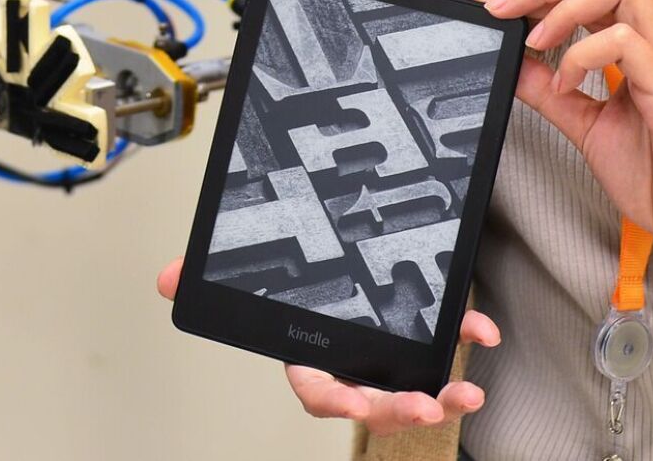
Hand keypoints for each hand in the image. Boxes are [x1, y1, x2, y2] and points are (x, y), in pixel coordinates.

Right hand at [155, 258, 494, 433]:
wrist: (334, 242)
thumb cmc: (295, 280)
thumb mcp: (252, 274)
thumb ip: (210, 277)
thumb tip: (169, 279)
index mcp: (313, 355)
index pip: (319, 390)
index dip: (335, 402)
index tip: (353, 407)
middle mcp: (354, 361)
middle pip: (375, 400)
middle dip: (400, 410)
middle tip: (427, 405)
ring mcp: (391, 351)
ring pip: (417, 387)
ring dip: (445, 397)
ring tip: (468, 395)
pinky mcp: (422, 327)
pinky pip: (447, 342)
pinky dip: (466, 337)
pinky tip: (483, 332)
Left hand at [478, 0, 652, 308]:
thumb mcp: (589, 126)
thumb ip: (552, 92)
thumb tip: (515, 61)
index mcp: (648, 46)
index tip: (494, 1)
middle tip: (503, 8)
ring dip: (565, 6)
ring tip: (536, 42)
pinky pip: (624, 41)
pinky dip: (582, 54)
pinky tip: (566, 84)